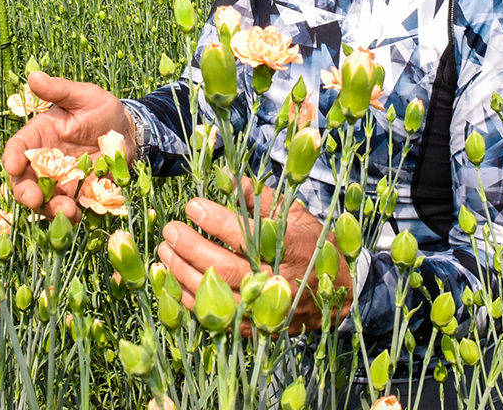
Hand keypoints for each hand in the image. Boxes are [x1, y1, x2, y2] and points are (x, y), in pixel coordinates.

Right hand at [2, 71, 136, 220]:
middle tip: (33, 200)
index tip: (13, 167)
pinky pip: (70, 208)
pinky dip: (72, 215)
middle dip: (25, 192)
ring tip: (66, 211)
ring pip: (45, 201)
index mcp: (39, 135)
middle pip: (24, 181)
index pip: (17, 148)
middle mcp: (44, 162)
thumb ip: (59, 90)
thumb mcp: (83, 96)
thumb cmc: (102, 109)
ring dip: (50, 209)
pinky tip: (79, 215)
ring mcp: (60, 181)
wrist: (128, 132)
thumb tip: (33, 76)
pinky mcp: (78, 194)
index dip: (12, 158)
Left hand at [157, 184, 352, 333]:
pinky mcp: (252, 326)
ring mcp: (263, 309)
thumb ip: (262, 198)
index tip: (193, 205)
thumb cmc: (312, 246)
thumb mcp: (296, 216)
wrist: (337, 294)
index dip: (216, 221)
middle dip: (191, 247)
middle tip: (171, 230)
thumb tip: (228, 177)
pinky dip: (188, 298)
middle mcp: (277, 282)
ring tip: (165, 250)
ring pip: (214, 296)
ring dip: (182, 272)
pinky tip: (172, 278)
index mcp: (291, 249)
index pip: (247, 235)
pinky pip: (212, 316)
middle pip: (225, 268)